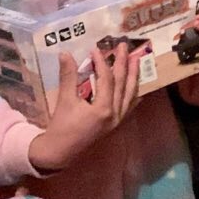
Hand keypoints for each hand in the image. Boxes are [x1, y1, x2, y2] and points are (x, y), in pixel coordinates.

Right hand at [28, 45, 139, 171]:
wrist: (61, 152)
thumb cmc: (61, 126)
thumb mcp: (64, 100)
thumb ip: (68, 76)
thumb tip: (66, 53)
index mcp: (103, 108)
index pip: (106, 79)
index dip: (102, 62)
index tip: (96, 49)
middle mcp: (115, 114)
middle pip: (123, 83)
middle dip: (124, 63)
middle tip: (125, 46)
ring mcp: (118, 120)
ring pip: (130, 94)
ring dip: (133, 76)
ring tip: (136, 60)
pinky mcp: (116, 124)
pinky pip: (129, 107)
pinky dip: (133, 95)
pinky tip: (137, 88)